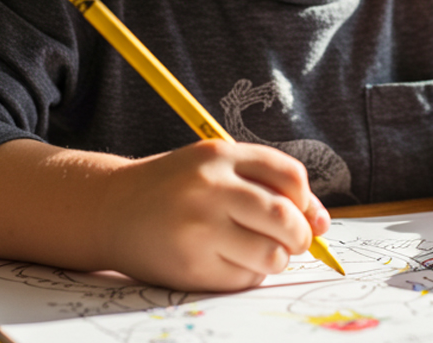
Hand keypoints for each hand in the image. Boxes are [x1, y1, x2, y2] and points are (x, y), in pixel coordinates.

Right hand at [104, 139, 329, 290]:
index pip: (290, 175)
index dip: (306, 199)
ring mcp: (198, 227)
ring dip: (276, 258)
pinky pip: (244, 278)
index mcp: (219, 154)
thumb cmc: (175, 188)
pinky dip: (248, 274)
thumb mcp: (215, 168)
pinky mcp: (191, 265)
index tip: (301, 212)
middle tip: (292, 241)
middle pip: (285, 216)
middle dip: (300, 235)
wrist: (109, 209)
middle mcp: (209, 187)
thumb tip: (323, 224)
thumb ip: (267, 185)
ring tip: (260, 252)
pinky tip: (229, 261)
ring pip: (271, 253)